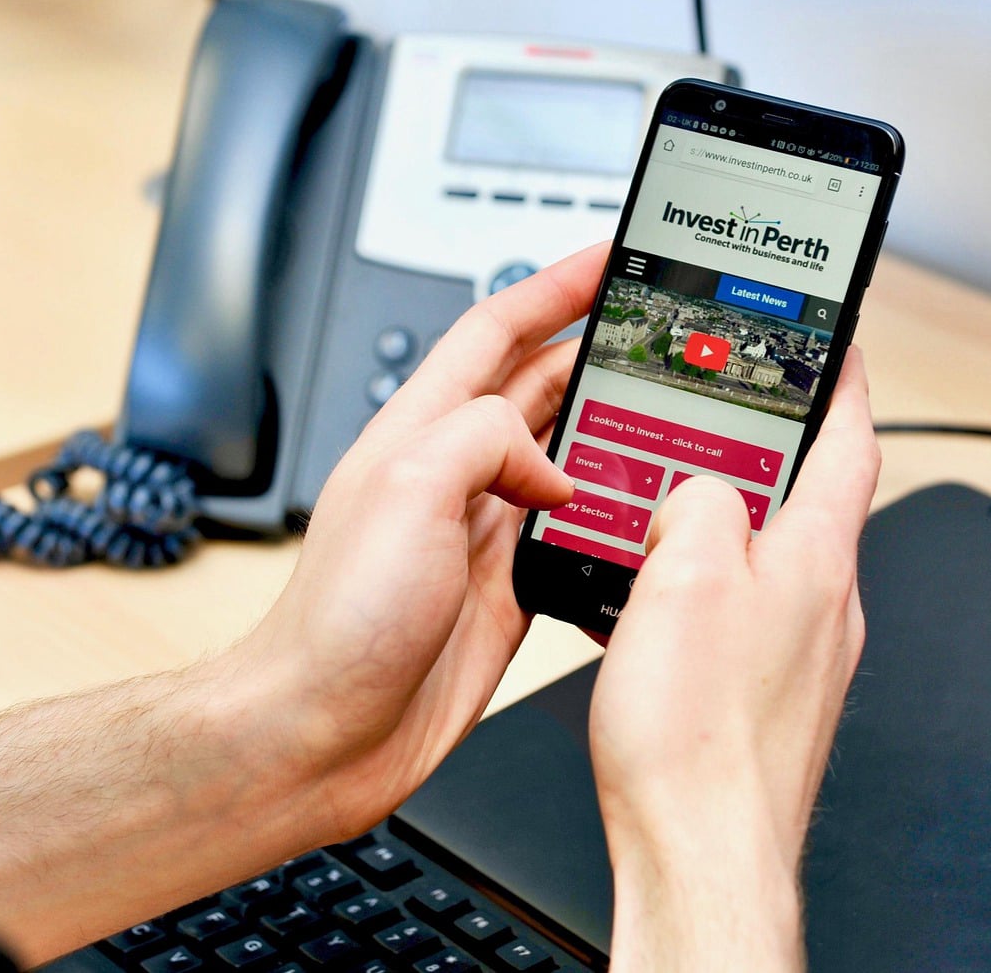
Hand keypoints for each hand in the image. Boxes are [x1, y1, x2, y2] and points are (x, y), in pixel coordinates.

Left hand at [230, 243, 606, 841]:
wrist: (321, 732)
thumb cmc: (339, 622)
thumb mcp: (409, 488)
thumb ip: (486, 438)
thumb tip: (550, 461)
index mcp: (419, 432)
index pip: (494, 331)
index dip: (553, 287)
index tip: (608, 257)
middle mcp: (451, 475)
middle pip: (538, 388)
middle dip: (598, 353)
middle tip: (660, 336)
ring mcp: (480, 533)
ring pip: (562, 459)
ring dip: (613, 435)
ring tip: (669, 418)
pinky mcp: (505, 591)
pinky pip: (571, 537)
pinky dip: (611, 521)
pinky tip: (641, 521)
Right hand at [589, 352, 877, 970]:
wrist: (702, 857)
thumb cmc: (699, 739)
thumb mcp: (687, 574)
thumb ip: (700, 499)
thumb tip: (695, 491)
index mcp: (818, 556)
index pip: (850, 435)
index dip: (840, 373)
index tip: (834, 334)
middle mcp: (826, 603)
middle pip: (801, 494)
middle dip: (749, 454)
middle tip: (699, 425)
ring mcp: (801, 654)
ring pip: (759, 558)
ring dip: (708, 531)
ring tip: (646, 525)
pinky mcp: (767, 698)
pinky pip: (735, 617)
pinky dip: (693, 596)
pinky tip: (644, 611)